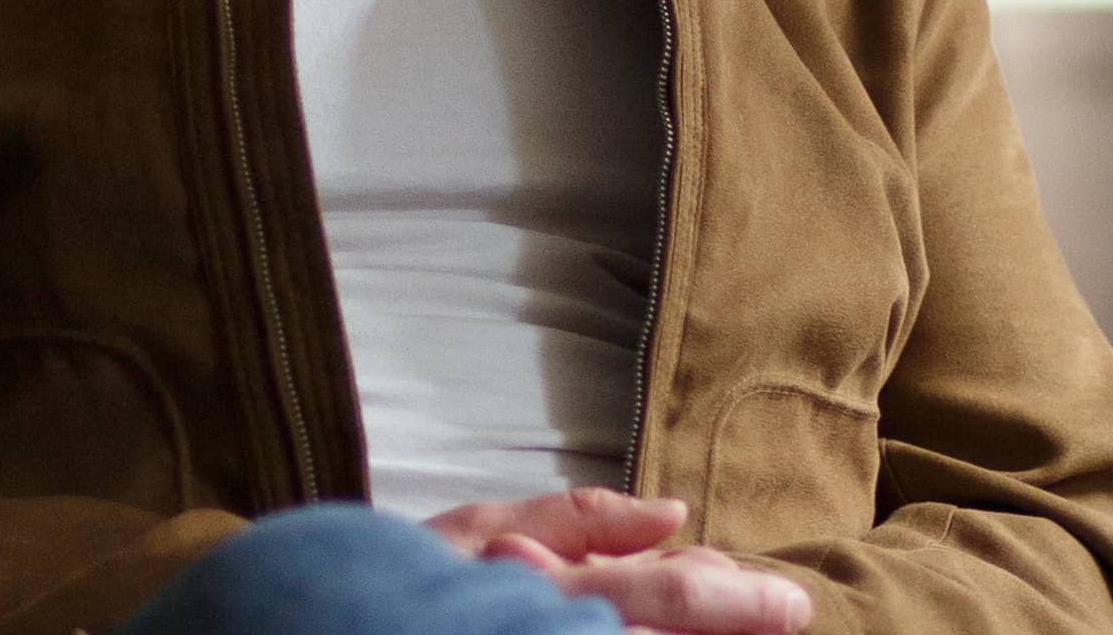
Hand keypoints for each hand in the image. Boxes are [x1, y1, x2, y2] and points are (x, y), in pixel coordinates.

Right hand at [427, 488, 811, 634]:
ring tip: (746, 626)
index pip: (668, 594)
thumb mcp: (480, 528)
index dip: (738, 600)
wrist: (346, 629)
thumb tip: (670, 513)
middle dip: (739, 624)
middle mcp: (559, 633)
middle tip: (786, 613)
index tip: (789, 600)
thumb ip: (578, 520)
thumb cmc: (412, 576)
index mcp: (546, 588)